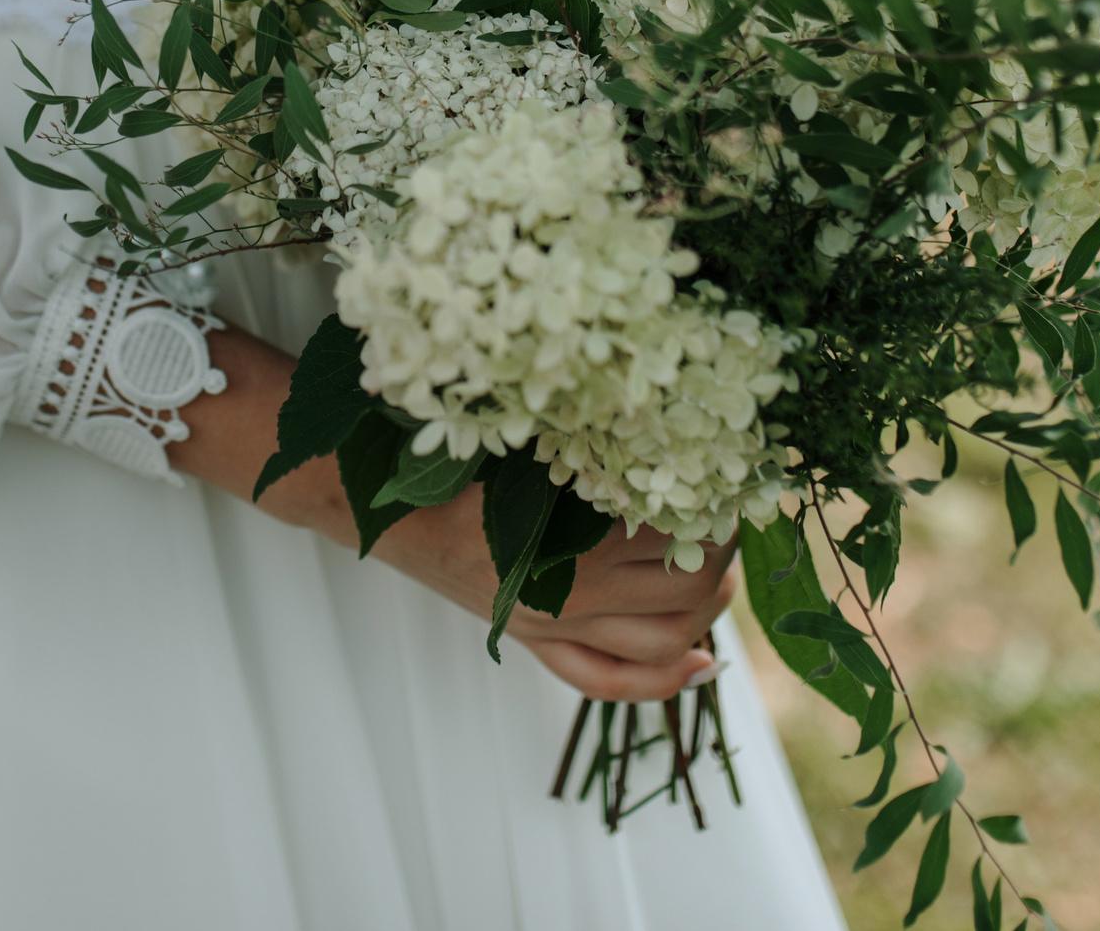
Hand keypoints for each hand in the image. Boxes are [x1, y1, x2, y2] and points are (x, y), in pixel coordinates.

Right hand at [175, 325, 733, 700]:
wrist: (371, 496)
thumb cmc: (444, 451)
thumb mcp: (521, 433)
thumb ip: (581, 433)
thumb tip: (656, 417)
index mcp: (560, 538)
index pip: (672, 540)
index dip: (715, 513)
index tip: (728, 480)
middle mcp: (563, 595)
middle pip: (684, 595)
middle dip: (722, 560)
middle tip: (728, 519)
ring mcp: (549, 624)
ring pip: (661, 642)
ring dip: (705, 612)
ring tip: (717, 571)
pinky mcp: (532, 637)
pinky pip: (604, 681)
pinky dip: (662, 681)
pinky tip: (701, 661)